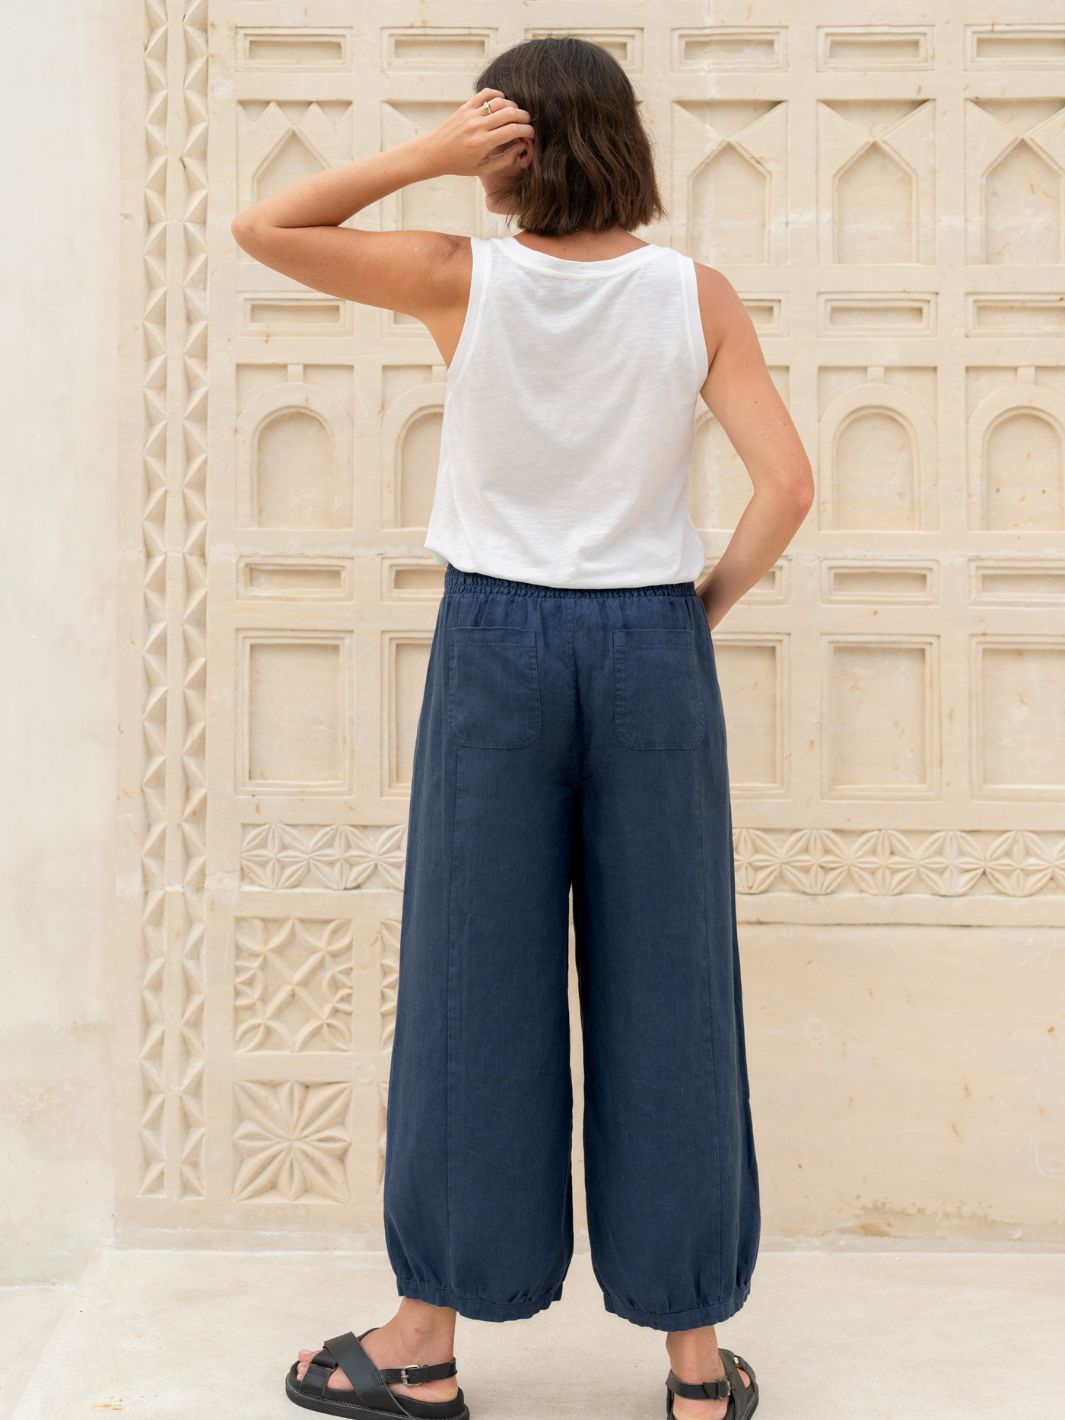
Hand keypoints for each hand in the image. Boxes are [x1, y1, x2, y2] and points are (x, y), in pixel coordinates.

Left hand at [415, 88, 534, 179]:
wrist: (434, 153)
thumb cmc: (458, 164)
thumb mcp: (482, 169)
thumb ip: (504, 160)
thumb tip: (521, 148)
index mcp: (483, 143)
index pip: (513, 131)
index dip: (527, 131)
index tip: (531, 134)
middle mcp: (478, 126)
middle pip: (509, 113)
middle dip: (524, 116)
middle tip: (527, 122)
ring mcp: (471, 114)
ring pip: (499, 102)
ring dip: (512, 106)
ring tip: (515, 114)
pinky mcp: (465, 107)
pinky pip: (485, 94)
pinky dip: (497, 95)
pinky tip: (501, 102)